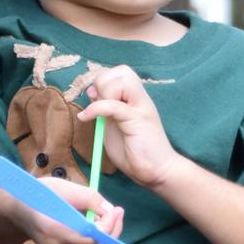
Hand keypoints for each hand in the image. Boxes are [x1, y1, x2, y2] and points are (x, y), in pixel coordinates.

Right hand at [17, 175, 123, 243]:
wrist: (18, 209)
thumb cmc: (39, 194)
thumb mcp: (62, 187)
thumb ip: (88, 197)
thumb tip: (110, 210)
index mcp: (52, 229)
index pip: (89, 237)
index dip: (108, 225)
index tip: (116, 209)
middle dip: (112, 232)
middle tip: (118, 213)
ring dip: (108, 239)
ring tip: (111, 219)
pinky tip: (99, 228)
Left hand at [78, 66, 180, 191]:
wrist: (157, 172)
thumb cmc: (136, 152)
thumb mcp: (113, 125)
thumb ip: (104, 108)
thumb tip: (92, 91)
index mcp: (136, 99)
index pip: (119, 73)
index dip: (104, 82)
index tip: (98, 100)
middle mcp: (140, 99)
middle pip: (121, 71)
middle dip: (103, 84)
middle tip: (100, 107)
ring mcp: (141, 107)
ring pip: (122, 80)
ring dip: (104, 94)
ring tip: (101, 113)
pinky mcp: (138, 120)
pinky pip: (113, 105)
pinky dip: (95, 109)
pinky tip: (86, 118)